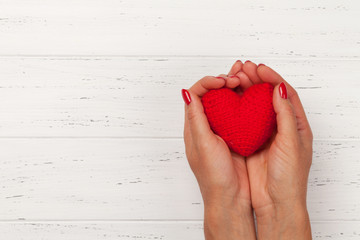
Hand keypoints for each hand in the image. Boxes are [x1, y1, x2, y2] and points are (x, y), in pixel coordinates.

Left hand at [182, 61, 255, 239]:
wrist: (231, 197)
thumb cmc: (214, 175)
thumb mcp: (203, 144)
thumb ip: (196, 118)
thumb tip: (187, 92)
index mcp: (194, 126)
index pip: (197, 94)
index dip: (209, 82)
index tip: (224, 82)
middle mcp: (206, 125)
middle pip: (211, 94)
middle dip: (223, 81)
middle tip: (238, 79)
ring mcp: (221, 130)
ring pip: (226, 102)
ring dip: (234, 89)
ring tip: (246, 81)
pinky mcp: (236, 136)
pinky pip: (238, 113)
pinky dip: (244, 103)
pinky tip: (253, 99)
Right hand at [239, 61, 312, 238]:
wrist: (275, 201)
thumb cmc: (289, 177)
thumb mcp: (292, 143)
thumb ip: (285, 115)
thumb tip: (279, 89)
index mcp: (296, 124)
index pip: (284, 93)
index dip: (272, 78)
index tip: (258, 68)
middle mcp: (280, 126)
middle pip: (268, 96)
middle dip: (256, 80)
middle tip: (243, 68)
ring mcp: (264, 133)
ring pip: (254, 105)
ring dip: (245, 90)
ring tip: (234, 78)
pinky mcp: (250, 141)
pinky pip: (243, 120)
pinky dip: (237, 107)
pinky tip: (229, 99)